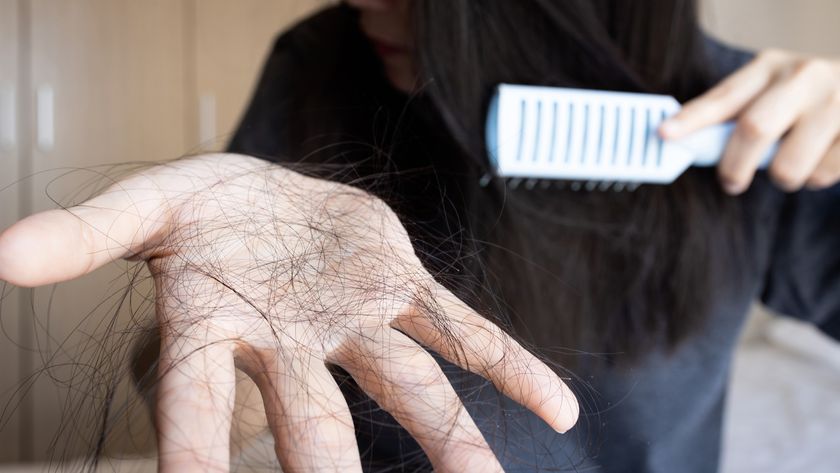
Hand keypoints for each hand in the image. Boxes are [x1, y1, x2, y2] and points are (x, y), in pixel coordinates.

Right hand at [0, 153, 578, 472]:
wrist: (259, 193)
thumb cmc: (196, 210)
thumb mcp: (141, 206)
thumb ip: (87, 236)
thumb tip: (5, 253)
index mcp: (217, 330)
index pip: (196, 408)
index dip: (196, 456)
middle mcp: (293, 345)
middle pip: (315, 425)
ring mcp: (356, 322)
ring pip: (410, 390)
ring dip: (454, 441)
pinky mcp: (403, 289)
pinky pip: (462, 330)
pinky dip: (509, 365)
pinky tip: (559, 408)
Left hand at [661, 49, 839, 193]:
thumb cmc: (804, 101)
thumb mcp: (770, 94)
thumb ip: (735, 116)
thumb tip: (688, 146)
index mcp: (770, 67)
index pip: (722, 97)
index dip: (692, 119)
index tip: (664, 134)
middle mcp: (803, 77)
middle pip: (753, 129)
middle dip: (734, 166)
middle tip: (731, 181)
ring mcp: (835, 101)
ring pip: (788, 165)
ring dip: (784, 177)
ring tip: (792, 162)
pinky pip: (823, 174)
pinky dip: (816, 177)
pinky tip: (822, 157)